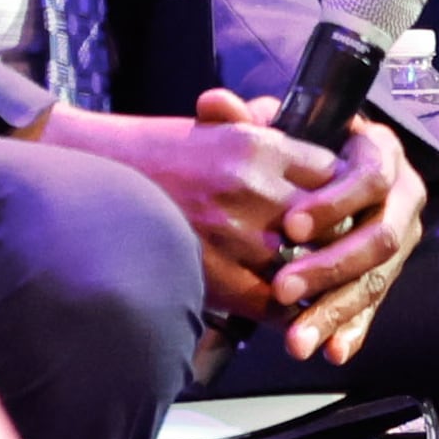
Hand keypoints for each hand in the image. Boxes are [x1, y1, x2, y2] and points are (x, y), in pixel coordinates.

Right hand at [30, 94, 339, 320]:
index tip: (343, 204)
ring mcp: (236, 233)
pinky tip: (293, 310)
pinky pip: (274, 302)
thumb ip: (263, 133)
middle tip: (342, 249)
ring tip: (322, 283)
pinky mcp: (216, 274)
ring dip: (315, 276)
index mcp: (256, 145)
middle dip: (336, 237)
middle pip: (328, 222)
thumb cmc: (156, 154)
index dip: (342, 192)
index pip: (332, 172)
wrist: (95, 180)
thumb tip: (305, 145)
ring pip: (306, 265)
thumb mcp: (215, 129)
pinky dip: (288, 309)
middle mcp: (253, 187)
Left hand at [202, 90, 428, 364]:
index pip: (370, 177)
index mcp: (383, 155)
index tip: (291, 227)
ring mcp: (399, 241)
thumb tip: (213, 105)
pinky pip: (374, 307)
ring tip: (297, 338)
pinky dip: (353, 330)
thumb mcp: (284, 127)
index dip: (334, 203)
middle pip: (379, 238)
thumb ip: (249, 118)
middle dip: (331, 265)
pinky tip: (332, 351)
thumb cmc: (305, 145)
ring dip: (335, 310)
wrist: (338, 170)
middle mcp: (402, 200)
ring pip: (376, 280)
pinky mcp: (387, 274)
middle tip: (283, 287)